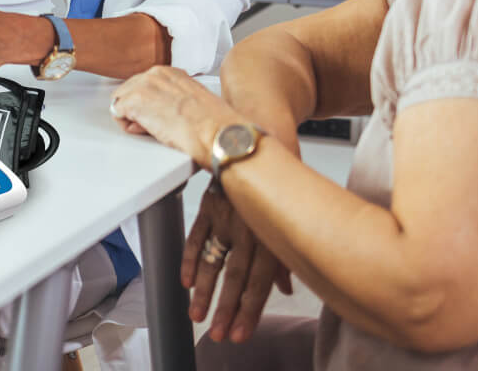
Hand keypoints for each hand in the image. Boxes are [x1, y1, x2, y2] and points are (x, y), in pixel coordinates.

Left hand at [110, 66, 237, 165]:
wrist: (216, 132)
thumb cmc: (213, 122)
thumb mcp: (193, 100)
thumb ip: (173, 98)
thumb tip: (162, 110)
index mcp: (169, 72)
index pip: (143, 84)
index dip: (146, 104)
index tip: (155, 115)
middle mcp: (154, 74)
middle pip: (128, 90)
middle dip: (135, 109)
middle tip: (151, 126)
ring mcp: (143, 86)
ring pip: (120, 101)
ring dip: (131, 117)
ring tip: (151, 129)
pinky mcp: (134, 102)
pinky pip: (117, 113)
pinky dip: (127, 126)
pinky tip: (146, 132)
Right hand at [184, 188, 291, 343]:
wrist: (254, 146)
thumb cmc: (278, 184)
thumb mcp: (290, 218)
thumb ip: (284, 257)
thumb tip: (287, 288)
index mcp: (270, 234)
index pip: (259, 280)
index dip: (250, 309)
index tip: (241, 332)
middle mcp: (248, 227)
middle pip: (235, 274)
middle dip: (226, 307)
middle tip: (218, 331)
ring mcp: (226, 216)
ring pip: (213, 258)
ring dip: (204, 290)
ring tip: (197, 314)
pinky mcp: (209, 204)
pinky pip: (197, 234)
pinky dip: (190, 258)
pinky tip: (187, 280)